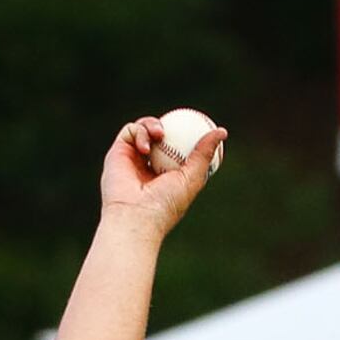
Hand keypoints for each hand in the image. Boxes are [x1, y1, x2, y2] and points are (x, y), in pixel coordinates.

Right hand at [97, 115, 224, 231]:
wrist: (135, 216)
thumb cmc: (165, 204)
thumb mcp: (192, 178)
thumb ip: (204, 154)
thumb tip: (221, 131)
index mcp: (166, 175)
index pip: (178, 149)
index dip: (187, 135)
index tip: (198, 126)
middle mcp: (148, 166)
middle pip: (159, 136)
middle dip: (169, 126)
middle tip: (180, 124)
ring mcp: (132, 159)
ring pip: (144, 129)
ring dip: (153, 125)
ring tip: (160, 134)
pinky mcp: (117, 153)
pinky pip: (130, 131)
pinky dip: (140, 133)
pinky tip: (146, 147)